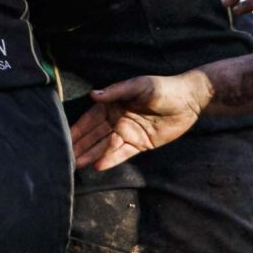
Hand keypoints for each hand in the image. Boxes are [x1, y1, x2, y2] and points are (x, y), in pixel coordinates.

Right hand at [70, 72, 212, 171]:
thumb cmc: (163, 88)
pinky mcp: (140, 144)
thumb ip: (116, 91)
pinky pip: (122, 153)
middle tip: (65, 158)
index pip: (90, 119)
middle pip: (95, 135)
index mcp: (113, 104)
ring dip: (91, 154)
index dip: (77, 129)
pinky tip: (97, 166)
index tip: (63, 139)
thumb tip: (92, 95)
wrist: (189, 100)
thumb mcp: (139, 86)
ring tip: (76, 164)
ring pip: (105, 146)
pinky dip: (110, 159)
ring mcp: (128, 133)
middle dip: (80, 145)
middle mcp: (117, 120)